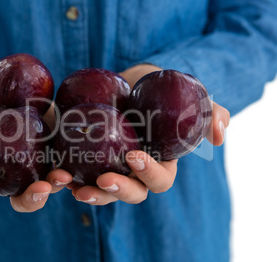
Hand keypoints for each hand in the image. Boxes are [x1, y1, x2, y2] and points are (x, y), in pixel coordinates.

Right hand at [0, 72, 71, 211]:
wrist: (9, 81)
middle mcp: (12, 170)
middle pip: (20, 197)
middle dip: (30, 200)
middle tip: (39, 191)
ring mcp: (36, 160)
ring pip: (48, 183)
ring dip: (56, 185)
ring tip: (62, 176)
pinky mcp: (56, 146)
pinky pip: (66, 160)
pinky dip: (72, 165)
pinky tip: (76, 161)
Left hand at [65, 64, 229, 204]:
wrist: (130, 83)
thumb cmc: (162, 91)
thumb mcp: (189, 94)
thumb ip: (209, 111)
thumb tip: (220, 135)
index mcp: (159, 162)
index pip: (159, 179)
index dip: (149, 174)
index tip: (134, 157)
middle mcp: (134, 172)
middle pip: (131, 193)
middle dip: (119, 191)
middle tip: (104, 180)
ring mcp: (110, 168)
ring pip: (102, 192)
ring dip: (89, 193)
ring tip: (72, 186)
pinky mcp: (87, 161)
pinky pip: (77, 176)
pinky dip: (66, 179)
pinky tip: (57, 174)